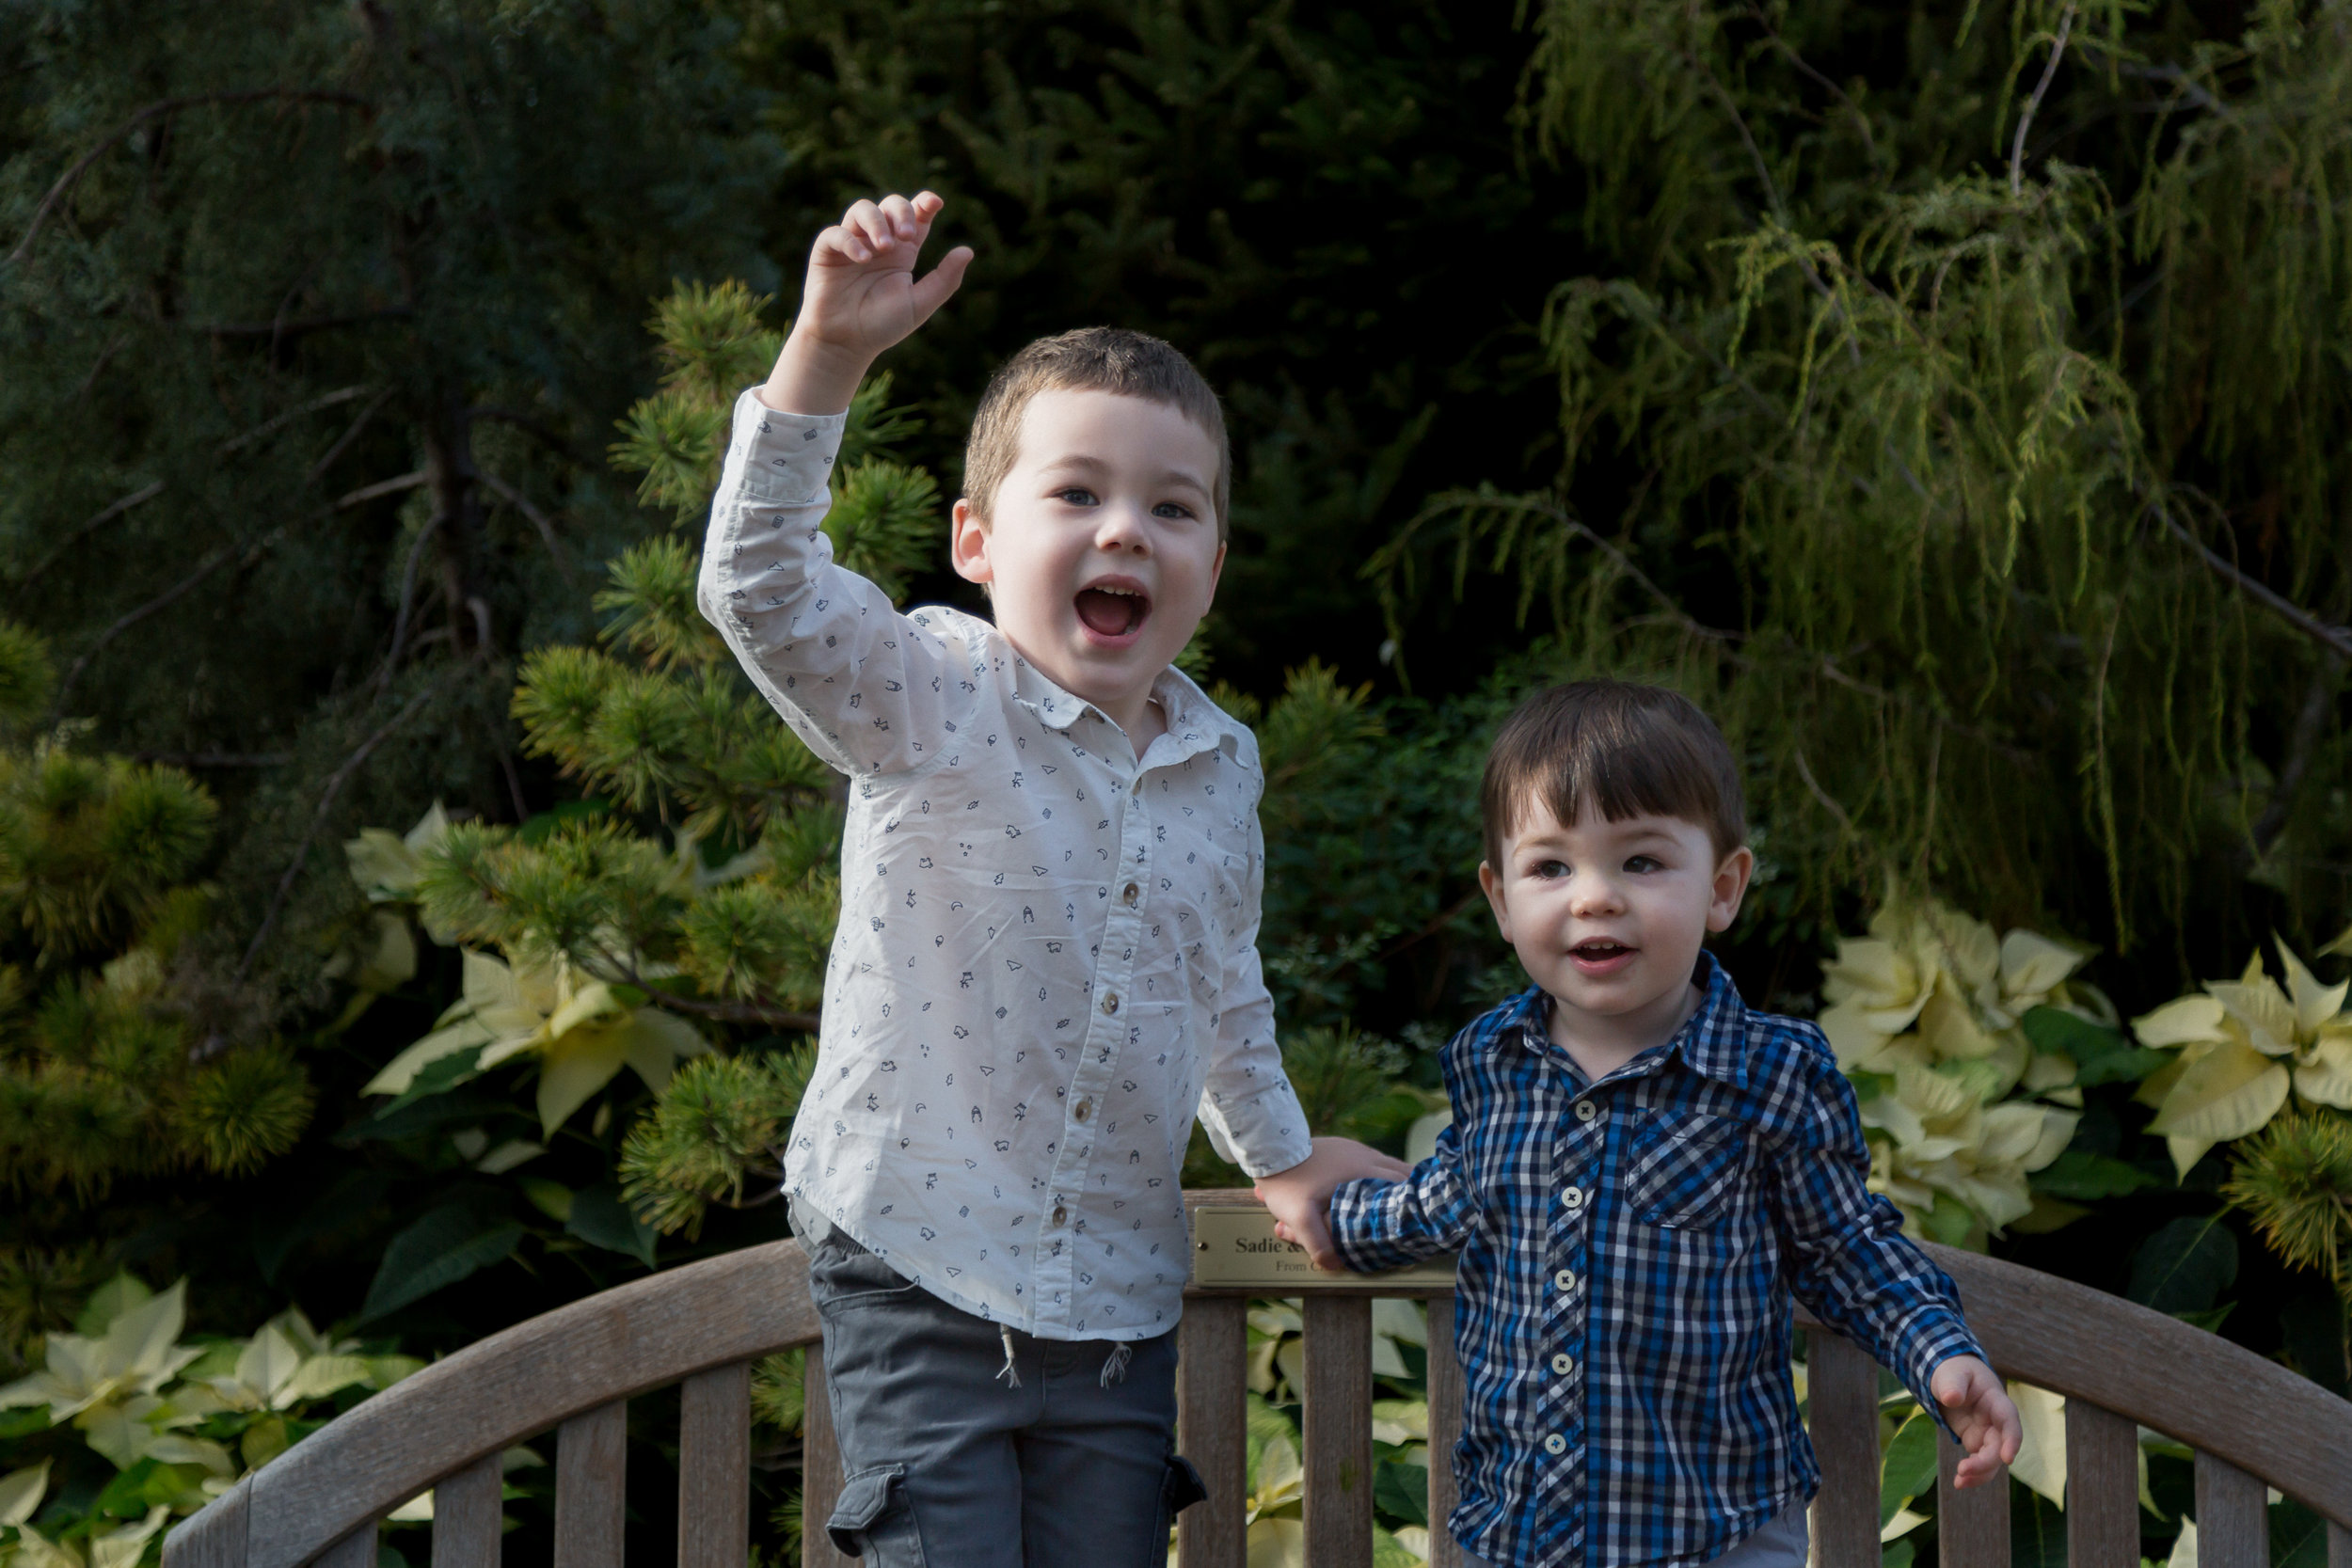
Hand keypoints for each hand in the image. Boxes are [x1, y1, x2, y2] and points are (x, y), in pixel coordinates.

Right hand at [761, 190, 973, 414]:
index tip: (934, 203)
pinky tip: (863, 258)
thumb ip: (944, 279)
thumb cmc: (883, 325)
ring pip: (862, 209)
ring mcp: (852, 244)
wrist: (847, 344)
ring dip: (876, 222)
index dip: (924, 203)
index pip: (916, 216)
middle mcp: (878, 242)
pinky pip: (836, 233)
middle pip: (891, 205)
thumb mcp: (920, 303)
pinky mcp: (827, 252)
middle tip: (907, 236)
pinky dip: (850, 240)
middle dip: (901, 212)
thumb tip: (968, 251)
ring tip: (885, 247)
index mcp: (903, 252)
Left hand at [1254, 1137, 1411, 1271]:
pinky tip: (1373, 1183)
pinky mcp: (1343, 1145)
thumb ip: (1317, 1243)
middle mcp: (1364, 1157)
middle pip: (1400, 1171)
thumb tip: (1335, 1265)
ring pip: (1387, 1163)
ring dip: (1395, 1179)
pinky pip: (1371, 1159)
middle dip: (1411, 1189)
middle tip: (1424, 1205)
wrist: (1269, 1147)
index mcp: (1361, 1173)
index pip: (1401, 1183)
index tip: (1428, 1211)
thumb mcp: (1298, 1217)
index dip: (1415, 1197)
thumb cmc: (1287, 1181)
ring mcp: (1354, 1148)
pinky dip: (1379, 1172)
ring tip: (1405, 1197)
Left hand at [1932, 1355, 2020, 1487]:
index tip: (2007, 1459)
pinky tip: (1959, 1483)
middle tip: (1963, 1470)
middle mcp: (1997, 1421)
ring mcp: (1989, 1434)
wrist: (1951, 1378)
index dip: (2012, 1440)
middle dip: (1986, 1462)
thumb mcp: (1950, 1373)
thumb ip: (1952, 1384)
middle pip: (2000, 1446)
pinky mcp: (1977, 1442)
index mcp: (1996, 1401)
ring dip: (1980, 1473)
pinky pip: (1980, 1462)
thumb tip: (1952, 1398)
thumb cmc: (1954, 1372)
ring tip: (1959, 1482)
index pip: (2010, 1420)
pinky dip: (1972, 1474)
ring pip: (1993, 1460)